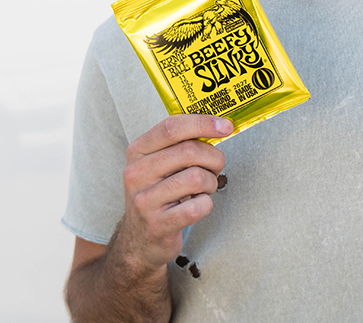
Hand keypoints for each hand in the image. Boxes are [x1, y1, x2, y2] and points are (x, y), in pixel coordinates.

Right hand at [116, 115, 231, 267]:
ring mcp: (145, 200)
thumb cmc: (157, 194)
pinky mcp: (158, 224)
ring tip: (204, 189)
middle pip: (189, 151)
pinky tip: (197, 205)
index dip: (203, 123)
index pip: (172, 127)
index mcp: (138, 151)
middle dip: (213, 158)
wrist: (139, 239)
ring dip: (211, 183)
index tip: (226, 125)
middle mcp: (137, 173)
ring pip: (197, 178)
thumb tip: (218, 126)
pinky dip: (206, 204)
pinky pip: (198, 207)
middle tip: (216, 167)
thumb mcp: (157, 163)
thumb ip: (180, 144)